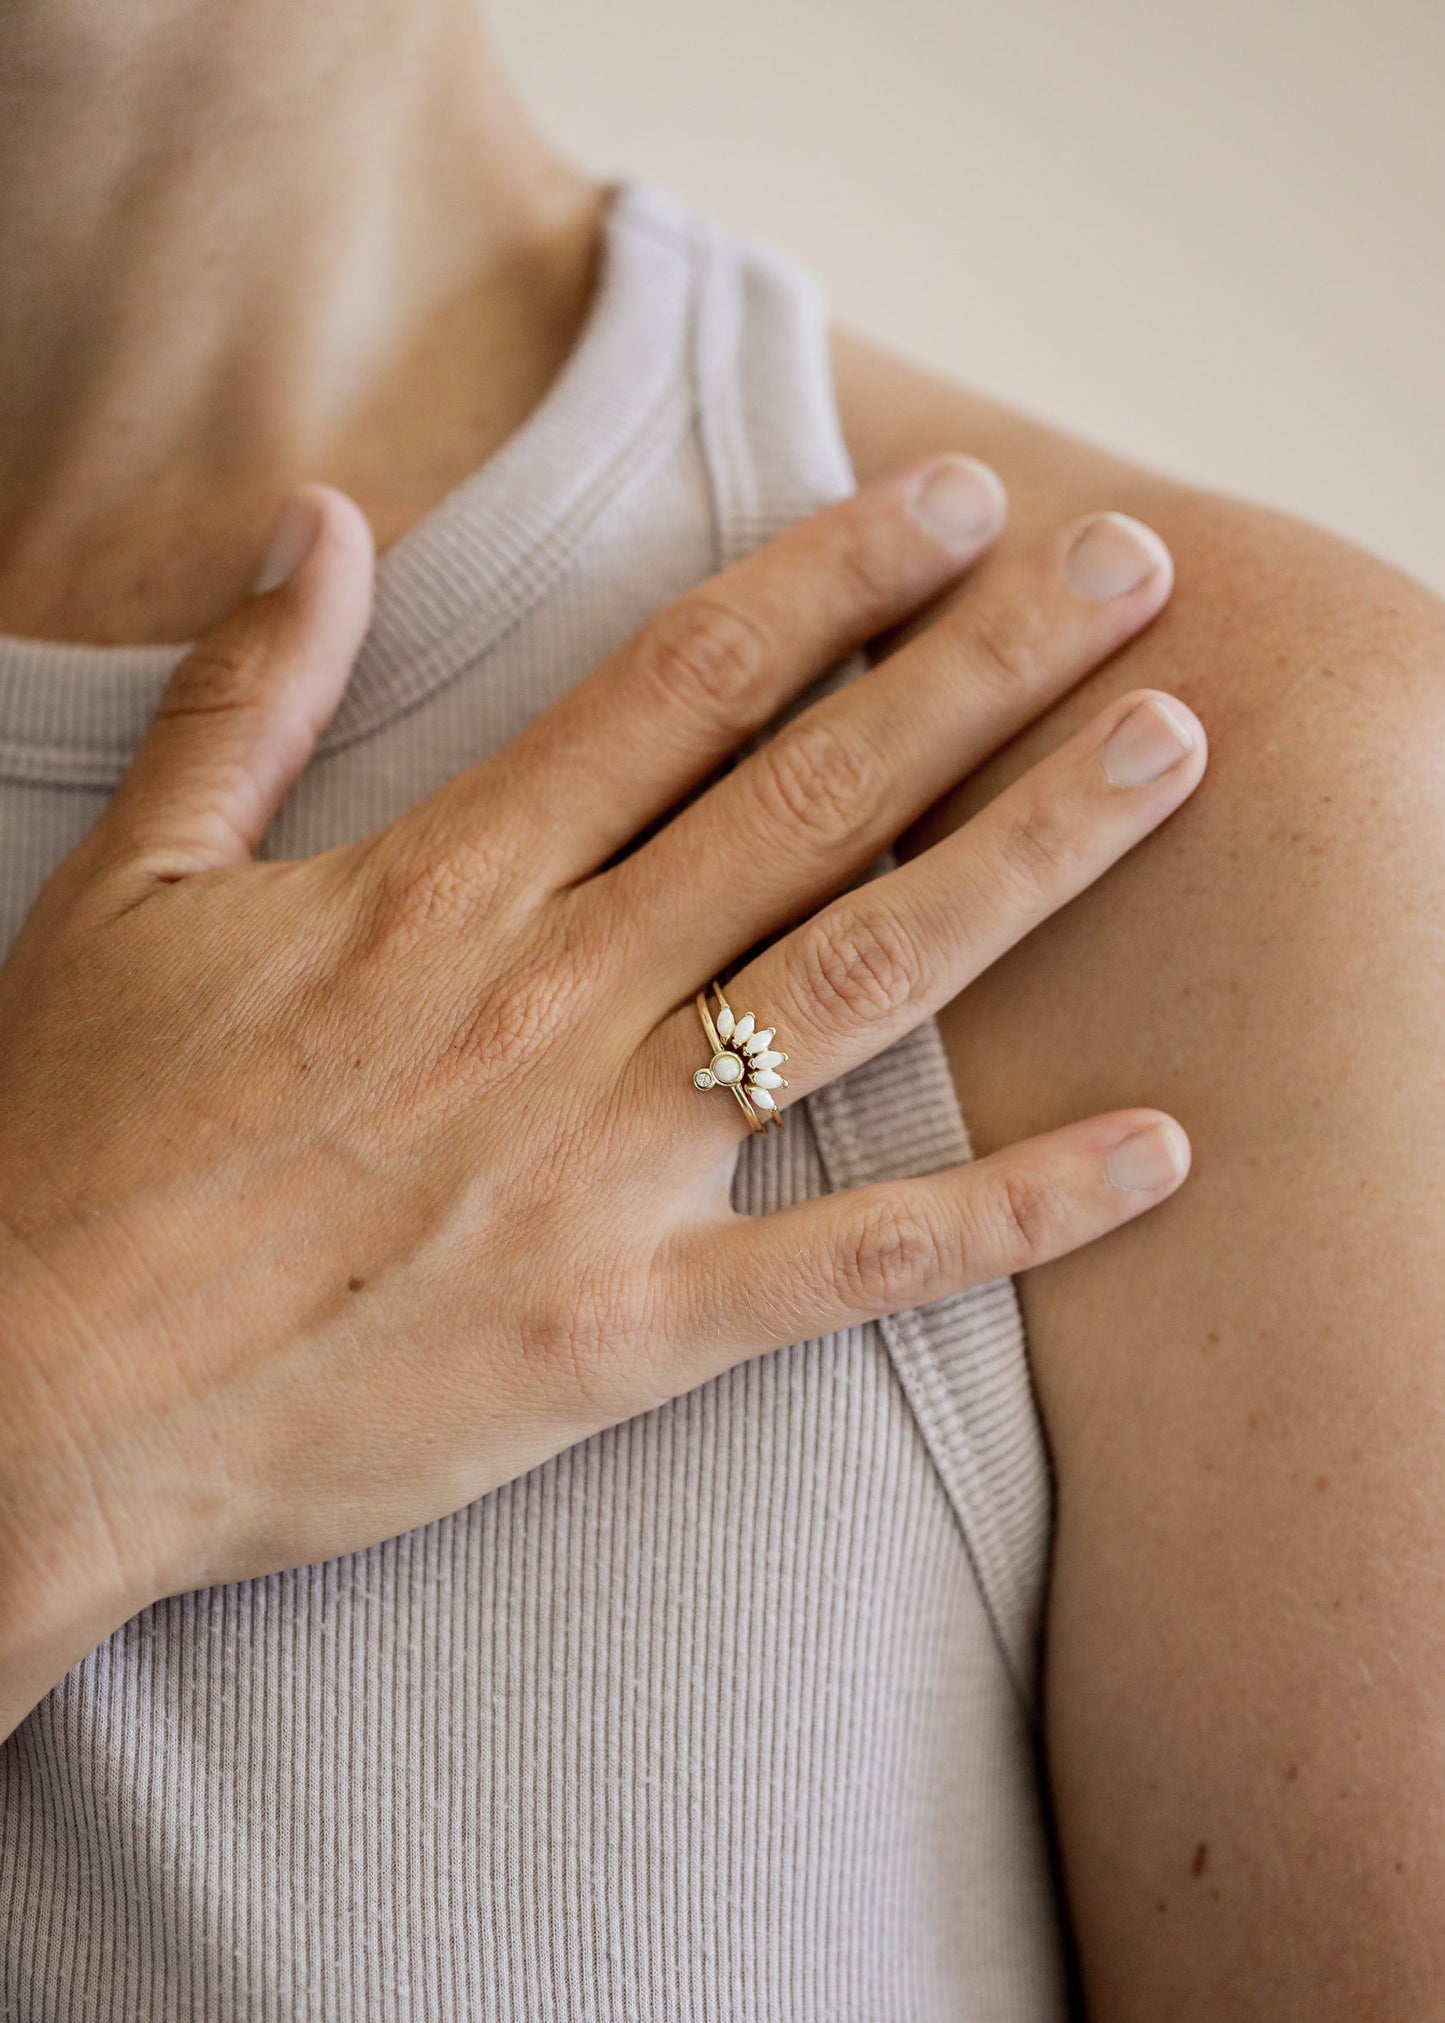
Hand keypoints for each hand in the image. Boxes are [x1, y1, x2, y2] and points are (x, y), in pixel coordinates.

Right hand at [0, 462, 1204, 1735]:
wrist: (29, 1400)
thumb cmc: (71, 1144)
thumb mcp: (128, 888)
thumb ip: (241, 698)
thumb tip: (312, 522)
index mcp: (444, 883)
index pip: (687, 685)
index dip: (837, 578)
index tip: (956, 503)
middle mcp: (555, 998)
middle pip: (814, 795)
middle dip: (987, 668)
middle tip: (1130, 571)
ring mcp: (603, 1167)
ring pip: (863, 978)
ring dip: (1031, 855)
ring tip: (1171, 756)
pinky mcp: (628, 1329)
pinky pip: (860, 1263)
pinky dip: (1018, 1212)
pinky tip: (1159, 1151)